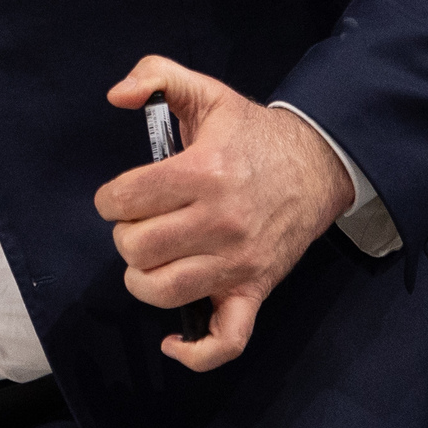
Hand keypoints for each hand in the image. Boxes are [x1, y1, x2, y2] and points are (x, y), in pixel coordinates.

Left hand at [95, 56, 354, 371]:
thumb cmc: (251, 135)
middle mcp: (220, 221)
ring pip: (164, 291)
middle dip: (126, 236)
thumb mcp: (207, 92)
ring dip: (143, 280)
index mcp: (204, 171)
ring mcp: (238, 262)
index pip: (125, 199)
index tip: (122, 195)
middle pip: (136, 248)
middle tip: (140, 223)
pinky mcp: (254, 290)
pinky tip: (172, 340)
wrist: (316, 166)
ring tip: (150, 261)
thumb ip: (156, 75)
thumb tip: (116, 95)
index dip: (111, 199)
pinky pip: (226, 340)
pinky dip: (193, 351)